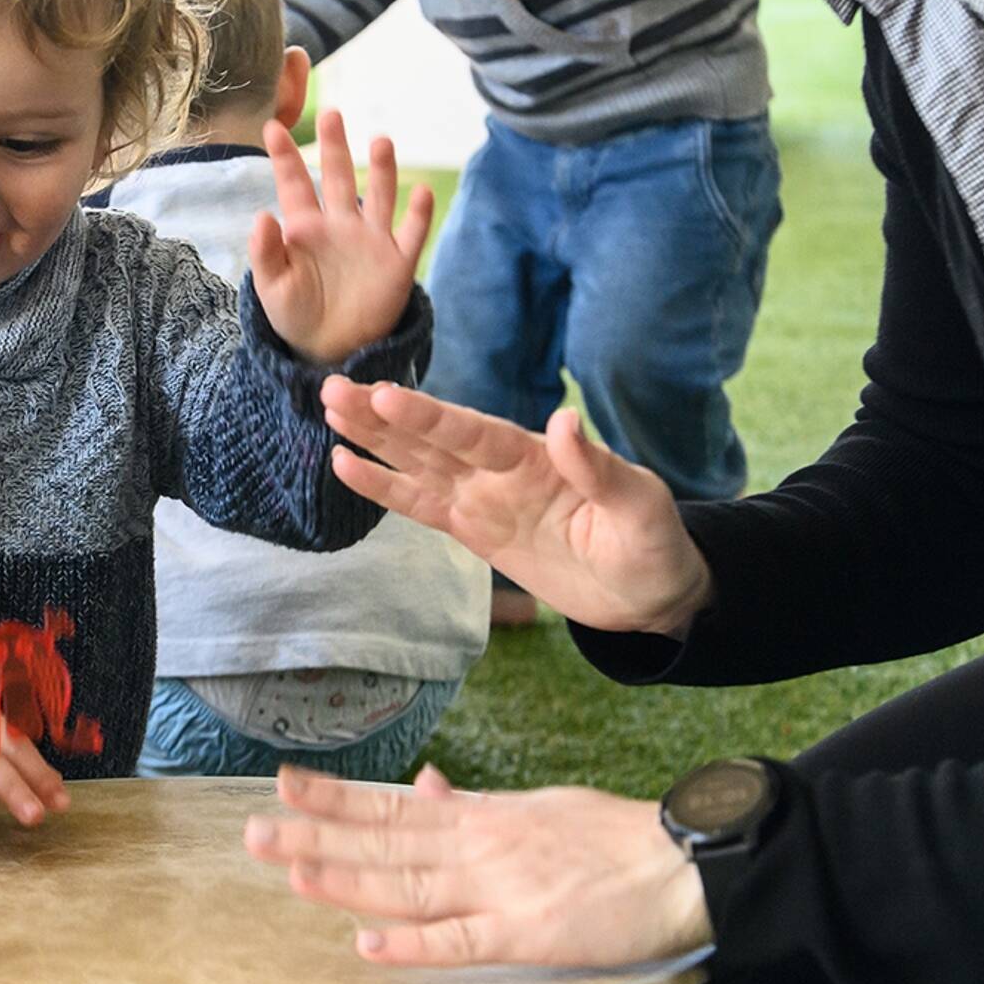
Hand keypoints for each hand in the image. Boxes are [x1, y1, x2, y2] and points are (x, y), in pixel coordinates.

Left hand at [245, 764, 710, 967]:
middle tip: (253, 830)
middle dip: (316, 834)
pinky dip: (412, 943)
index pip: (391, 802)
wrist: (678, 858)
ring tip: (290, 870)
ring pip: (406, 883)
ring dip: (345, 878)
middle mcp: (476, 844)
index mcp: (479, 815)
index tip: (283, 782)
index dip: (335, 795)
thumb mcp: (533, 805)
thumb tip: (426, 782)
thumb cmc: (606, 836)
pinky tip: (368, 942)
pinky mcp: (526, 933)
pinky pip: (459, 941)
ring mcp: (498, 887)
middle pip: (383, 840)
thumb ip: (474, 803)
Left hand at [251, 110, 431, 363]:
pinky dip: (419, 214)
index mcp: (305, 228)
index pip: (293, 185)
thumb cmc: (295, 315)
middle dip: (335, 147)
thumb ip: (265, 252)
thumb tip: (262, 215)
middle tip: (333, 114)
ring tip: (381, 141)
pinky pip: (412, 234)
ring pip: (380, 196)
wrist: (329, 350)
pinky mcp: (397, 263)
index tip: (272, 128)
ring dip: (383, 170)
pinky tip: (421, 191)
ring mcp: (371, 240)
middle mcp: (340, 225)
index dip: (285, 157)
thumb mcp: (271, 288)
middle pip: (339, 177)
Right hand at [320, 383, 712, 635]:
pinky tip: (346, 466)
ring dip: (375, 437)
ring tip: (330, 408)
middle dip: (383, 415)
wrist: (649, 595)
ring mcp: (484, 498)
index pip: (474, 433)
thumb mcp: (640, 508)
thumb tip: (565, 422)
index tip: (387, 394)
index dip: (429, 417)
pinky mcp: (474, 530)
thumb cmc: (653, 544)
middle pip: (432, 439)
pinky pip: (421, 506)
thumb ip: (598, 468)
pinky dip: (384, 488)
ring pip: (417, 463)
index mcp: (538, 457)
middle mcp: (501, 470)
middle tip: (333, 388)